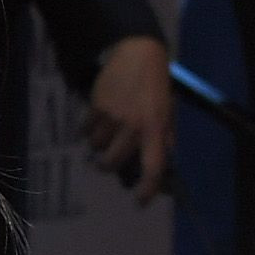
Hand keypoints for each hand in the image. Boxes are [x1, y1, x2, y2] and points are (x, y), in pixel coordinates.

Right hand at [80, 35, 174, 199]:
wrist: (138, 53)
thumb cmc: (157, 85)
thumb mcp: (168, 111)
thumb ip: (165, 136)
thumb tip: (162, 160)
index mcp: (156, 129)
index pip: (153, 166)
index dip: (147, 188)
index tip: (139, 201)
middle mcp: (134, 126)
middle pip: (113, 161)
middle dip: (107, 166)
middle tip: (105, 164)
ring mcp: (113, 116)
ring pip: (97, 146)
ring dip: (98, 144)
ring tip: (103, 134)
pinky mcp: (96, 106)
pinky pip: (86, 129)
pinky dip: (88, 129)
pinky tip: (95, 120)